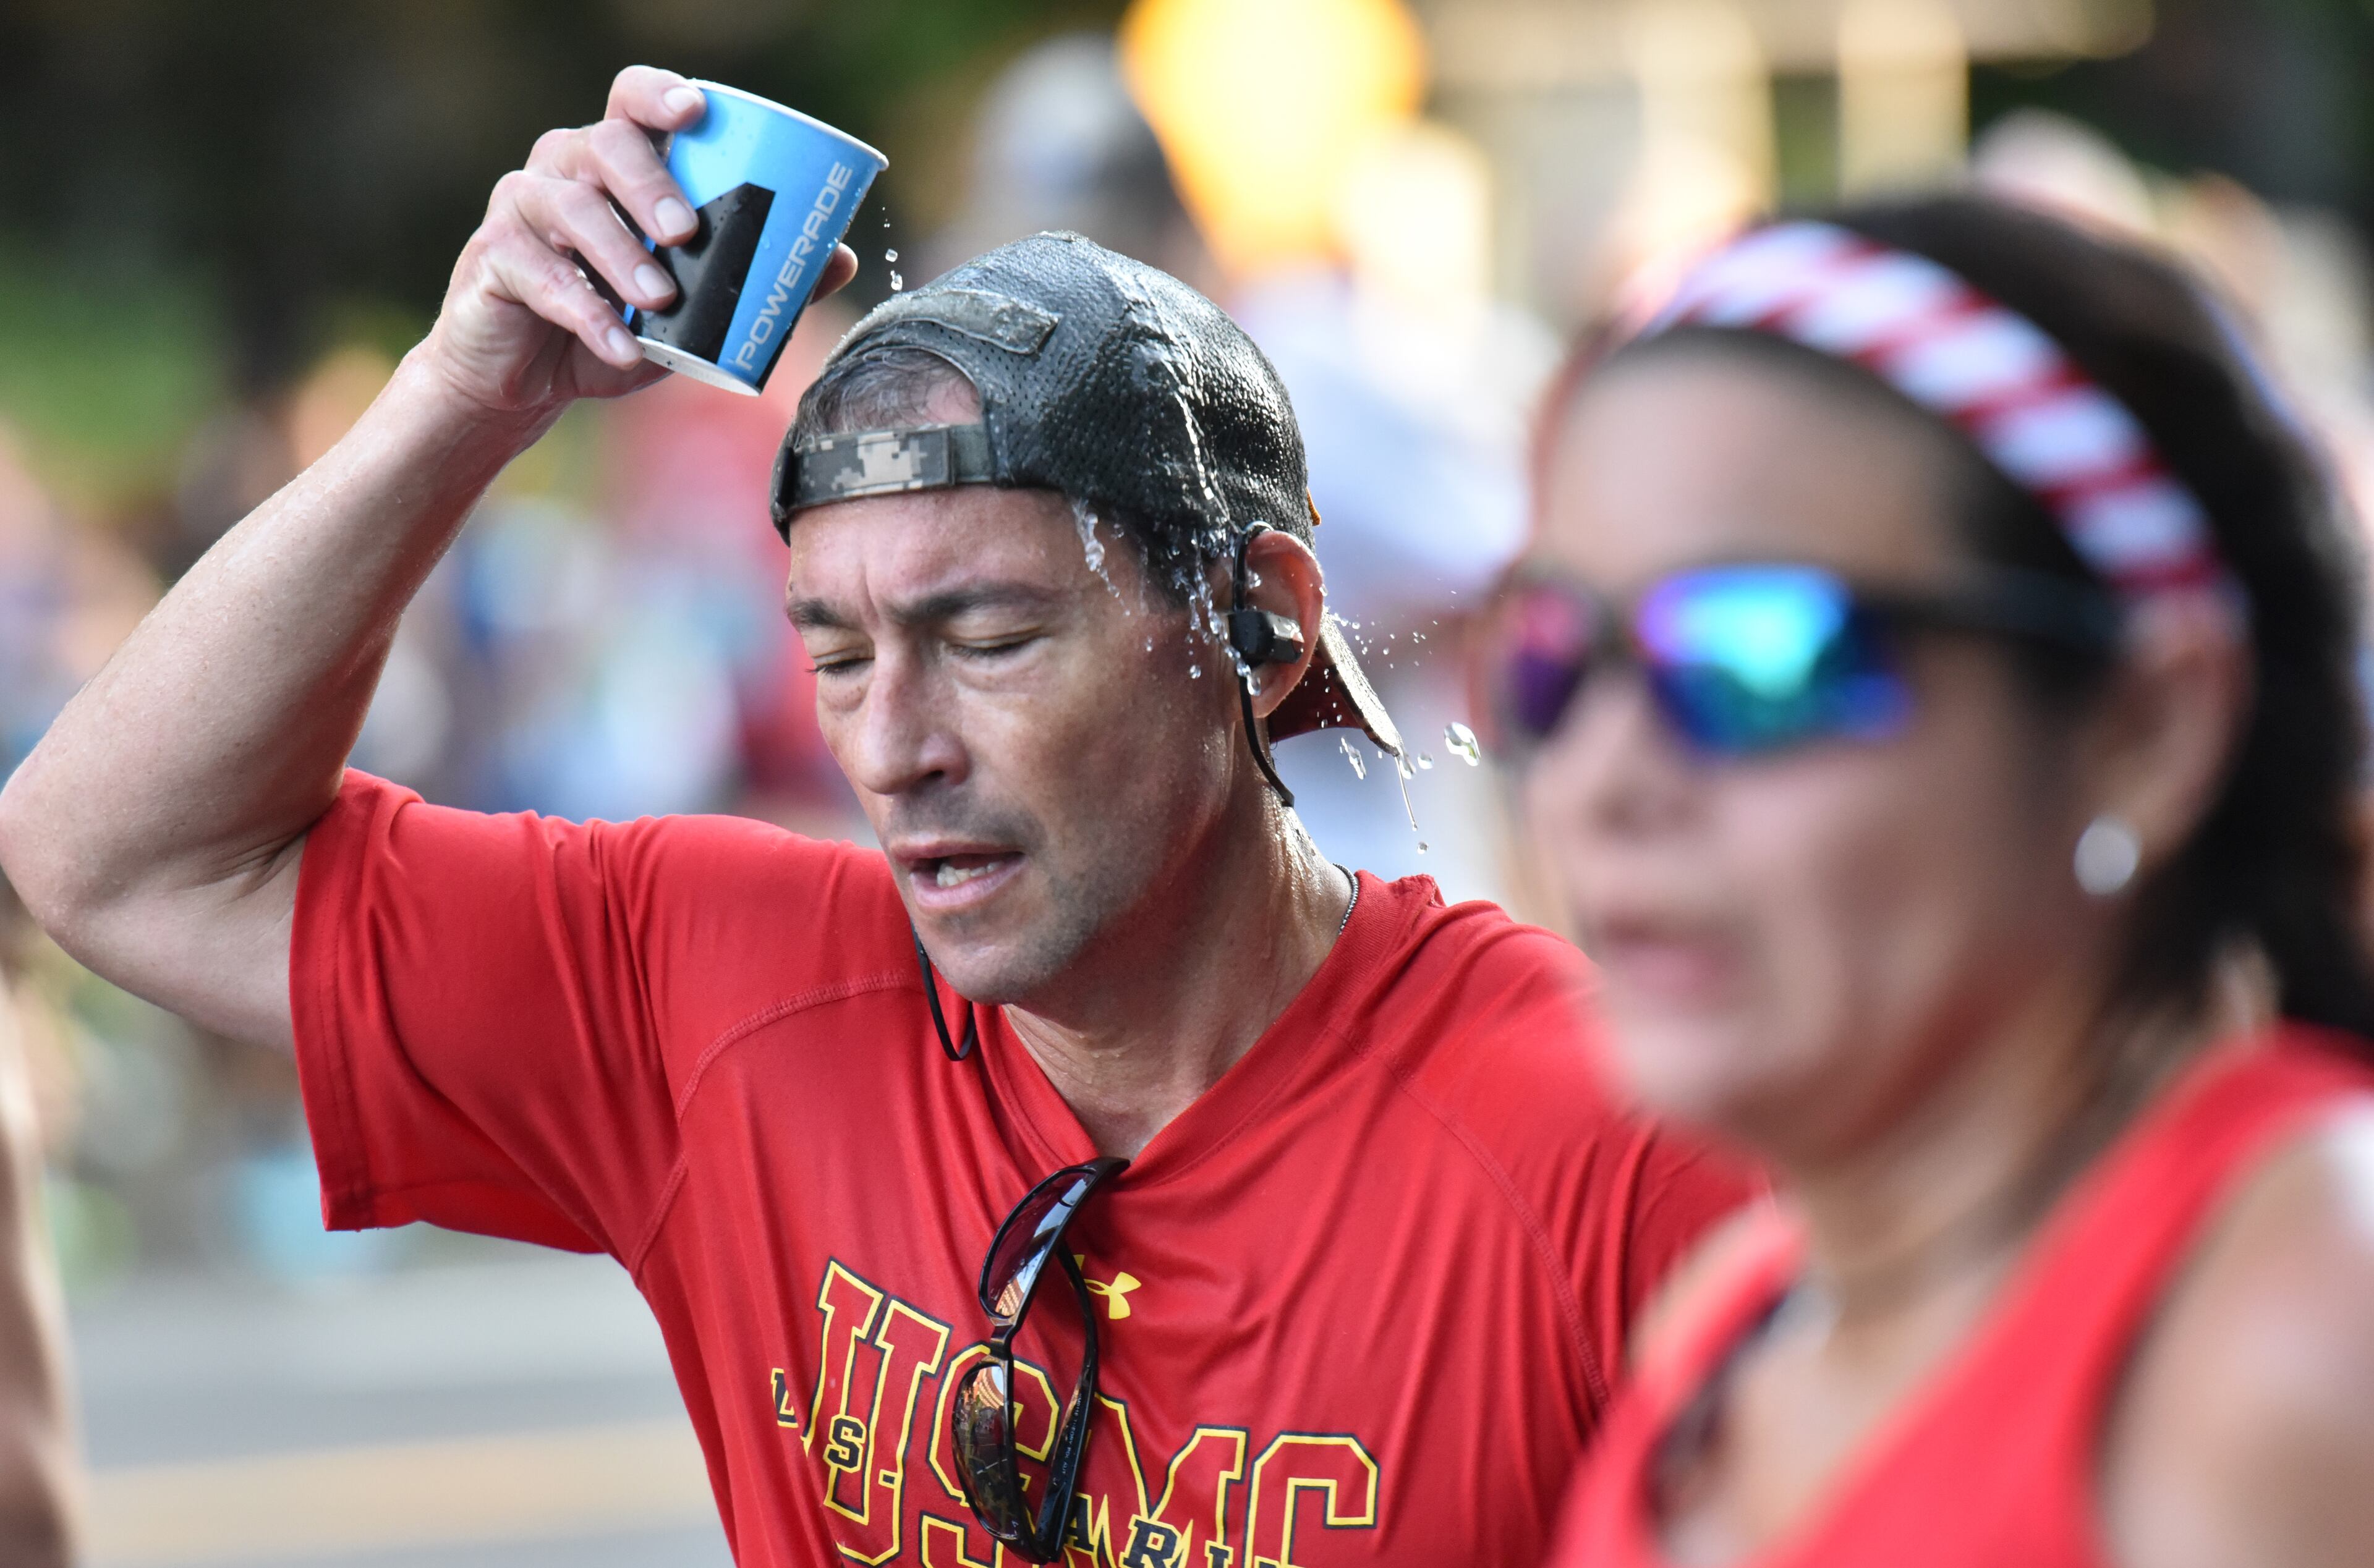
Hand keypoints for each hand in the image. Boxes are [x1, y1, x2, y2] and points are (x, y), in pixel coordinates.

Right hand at [417, 65, 860, 421]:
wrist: (531, 381)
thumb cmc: (618, 323)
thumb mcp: (694, 308)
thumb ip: (758, 280)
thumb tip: (841, 259)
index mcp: (616, 163)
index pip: (633, 103)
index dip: (661, 97)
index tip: (697, 113)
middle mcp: (564, 169)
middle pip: (603, 146)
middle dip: (648, 183)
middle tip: (687, 232)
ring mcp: (520, 210)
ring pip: (567, 207)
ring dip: (620, 254)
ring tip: (660, 298)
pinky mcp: (492, 261)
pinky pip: (539, 276)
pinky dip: (586, 313)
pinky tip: (621, 345)